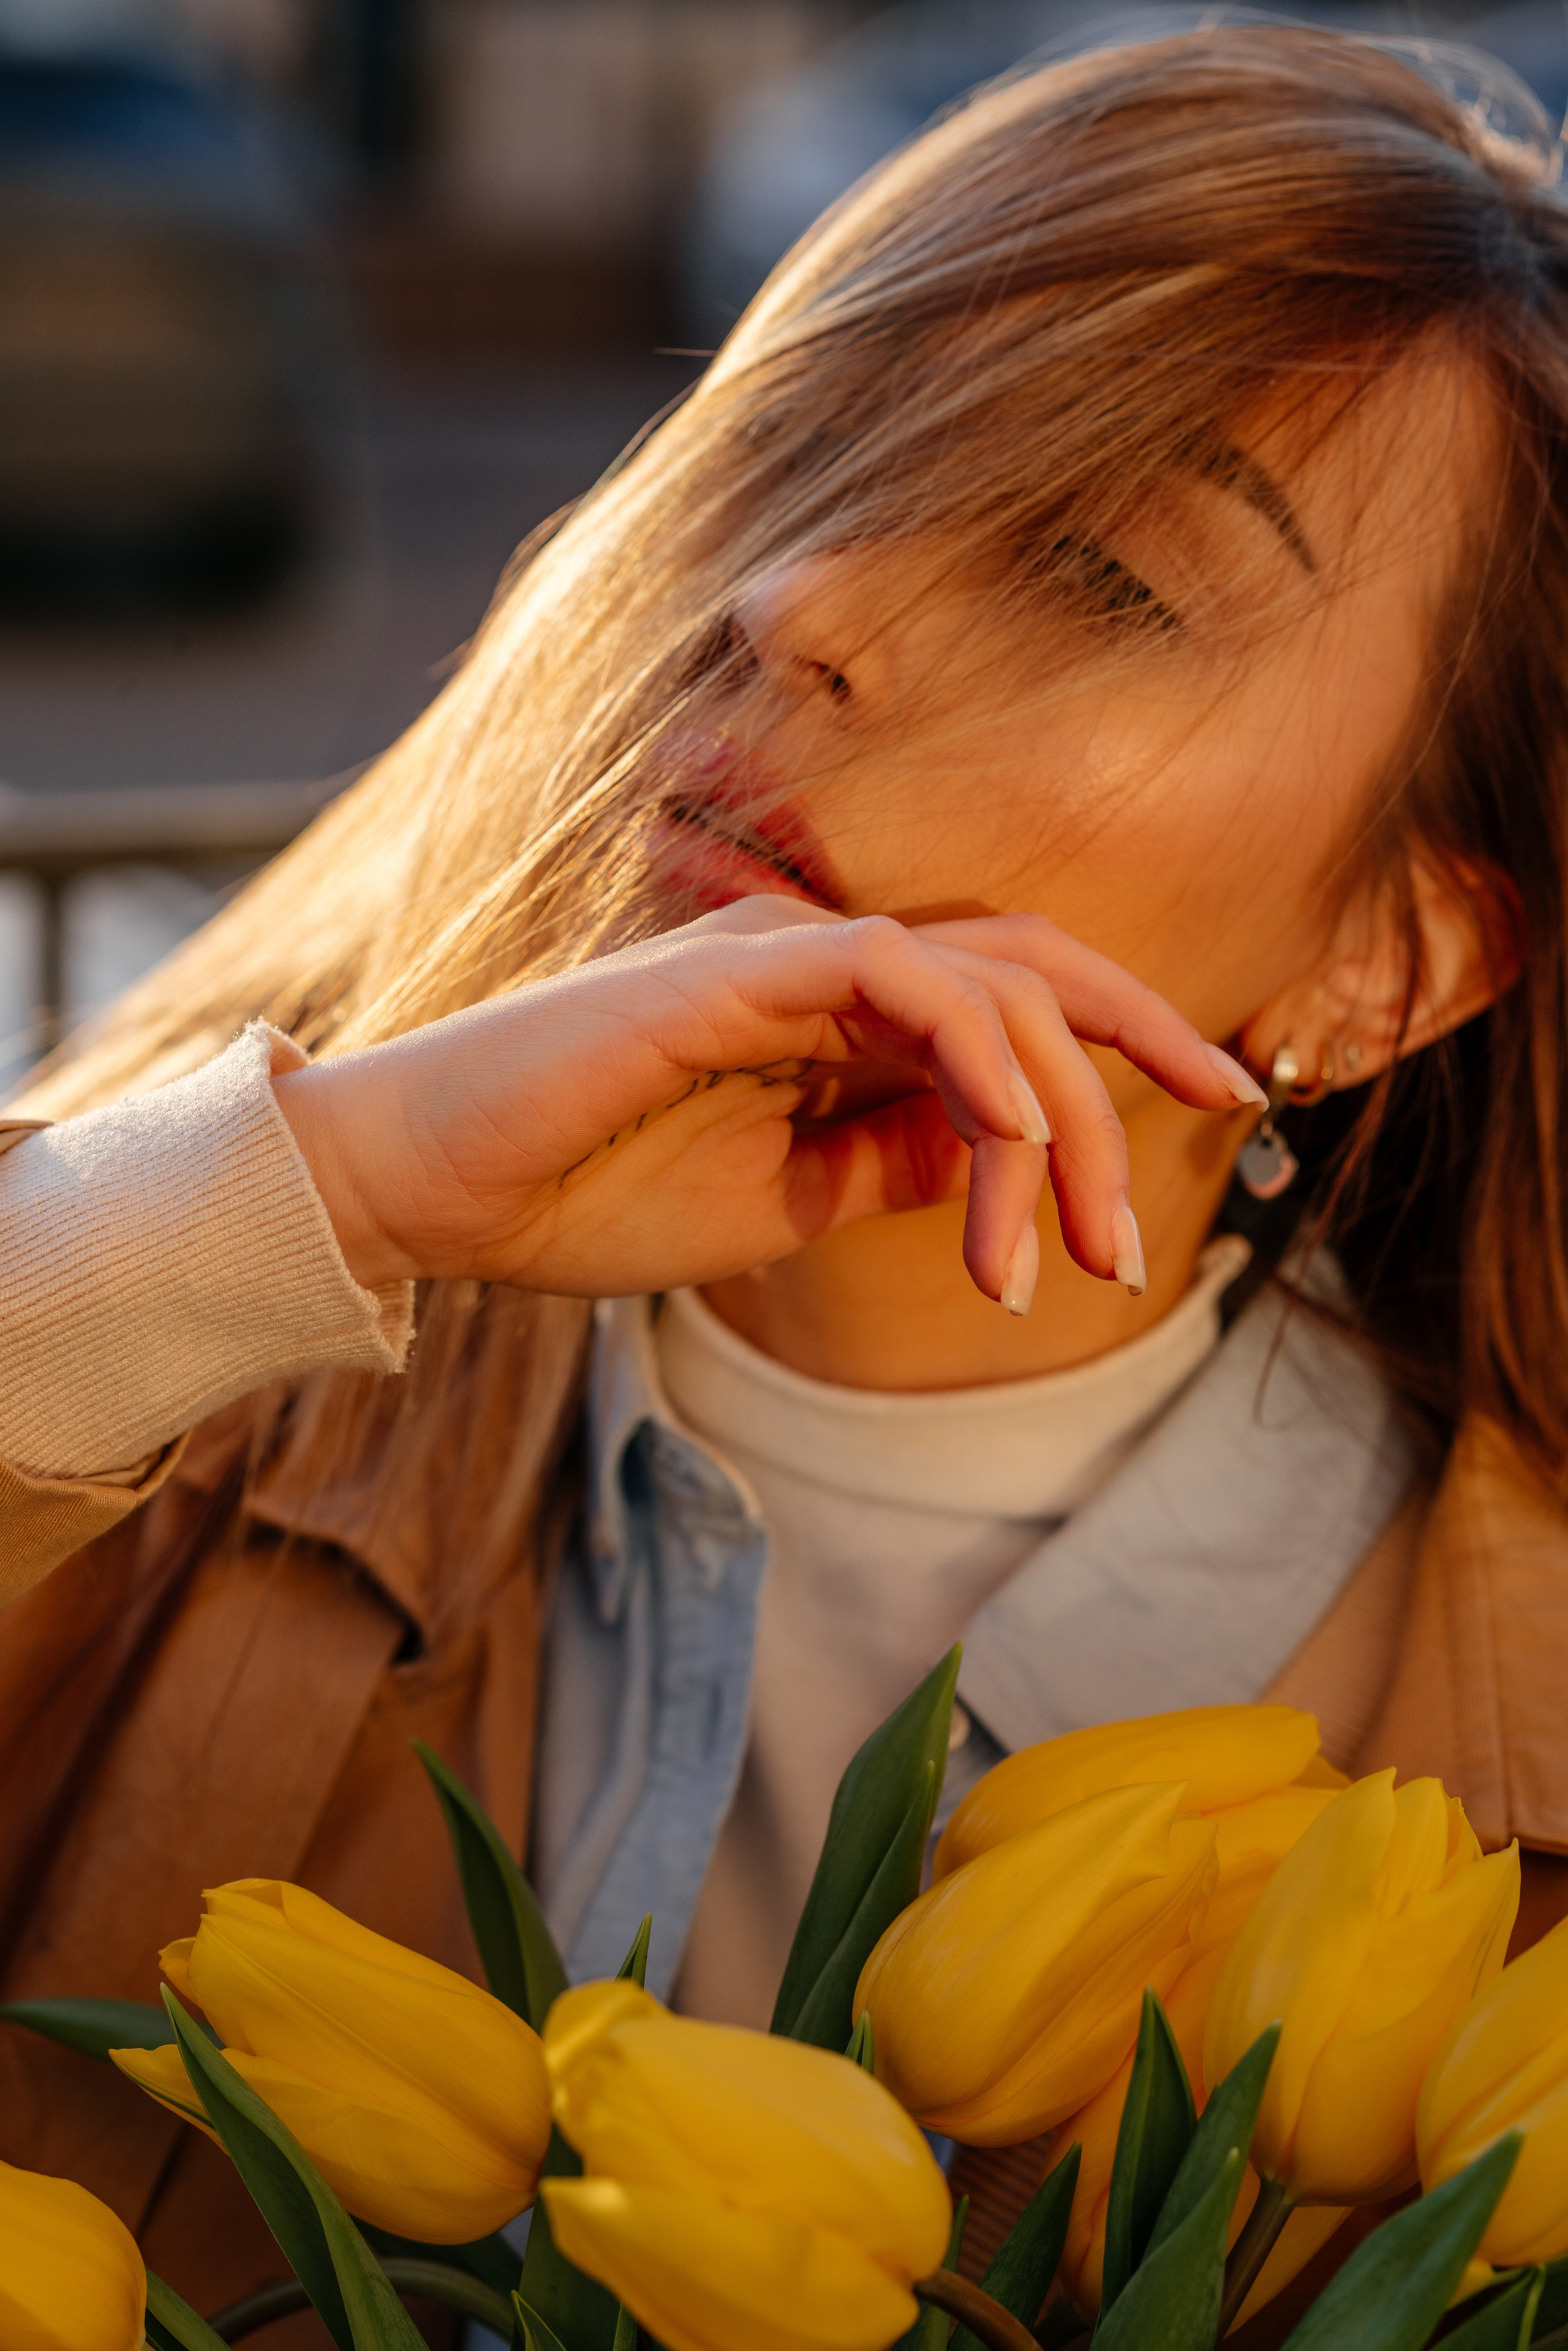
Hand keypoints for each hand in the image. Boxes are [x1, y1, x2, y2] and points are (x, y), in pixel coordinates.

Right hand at [271, 897, 1262, 1308]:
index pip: (1018, 999)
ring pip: (993, 982)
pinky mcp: (740, 967)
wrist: (435, 1194)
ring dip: (1060, 1127)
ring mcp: (785, 953)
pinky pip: (906, 980)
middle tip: (1158, 1228)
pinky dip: (979, 1069)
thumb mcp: (784, 1205)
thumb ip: (893, 1162)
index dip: (1134, 1041)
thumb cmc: (584, 1197)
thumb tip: (1009, 1157)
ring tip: (1070, 1258)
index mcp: (839, 1014)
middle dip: (1137, 1076)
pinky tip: (1008, 1168)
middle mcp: (827, 964)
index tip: (1227, 1107)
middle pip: (1036, 976)